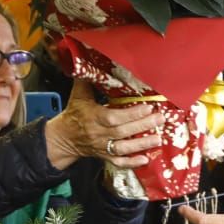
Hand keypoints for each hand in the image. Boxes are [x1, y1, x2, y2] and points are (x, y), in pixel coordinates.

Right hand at [45, 90, 163, 170]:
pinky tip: (145, 160)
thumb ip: (88, 80)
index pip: (114, 117)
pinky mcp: (105, 156)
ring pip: (123, 148)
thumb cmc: (74, 113)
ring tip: (158, 139)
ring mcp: (102, 147)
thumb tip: (92, 60)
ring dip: (141, 144)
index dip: (132, 114)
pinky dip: (132, 163)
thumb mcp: (79, 95)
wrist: (63, 138)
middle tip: (160, 119)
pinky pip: (118, 162)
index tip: (148, 106)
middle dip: (143, 126)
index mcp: (93, 117)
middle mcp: (99, 134)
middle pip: (122, 132)